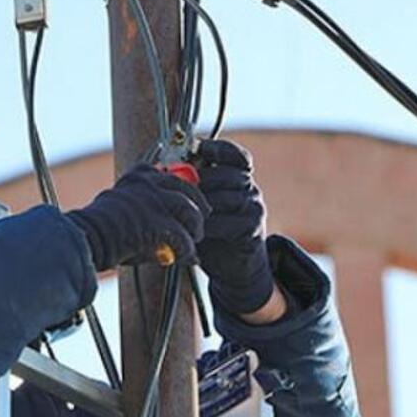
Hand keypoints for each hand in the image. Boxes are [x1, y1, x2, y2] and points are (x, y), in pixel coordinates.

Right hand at [68, 163, 209, 271]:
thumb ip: (144, 205)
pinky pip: (183, 238)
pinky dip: (187, 250)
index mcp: (140, 175)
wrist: (86, 237)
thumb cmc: (99, 226)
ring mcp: (156, 201)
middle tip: (200, 222)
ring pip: (190, 212)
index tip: (188, 201)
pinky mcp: (159, 224)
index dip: (183, 191)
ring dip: (195, 229)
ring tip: (193, 241)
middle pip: (188, 191)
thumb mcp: (122, 203)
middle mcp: (150, 183)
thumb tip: (162, 224)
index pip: (172, 176)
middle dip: (198, 207)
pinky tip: (185, 258)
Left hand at [195, 140, 274, 314]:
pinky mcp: (253, 228)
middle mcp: (249, 189)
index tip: (201, 149)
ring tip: (187, 213)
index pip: (236, 155)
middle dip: (204, 181)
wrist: (230, 267)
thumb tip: (162, 166)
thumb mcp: (198, 205)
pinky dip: (211, 226)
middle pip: (229, 174)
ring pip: (229, 197)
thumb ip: (189, 186)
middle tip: (182, 191)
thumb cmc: (209, 231)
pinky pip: (231, 221)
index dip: (220, 149)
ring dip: (205, 205)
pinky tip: (198, 232)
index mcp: (237, 178)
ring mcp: (254, 207)